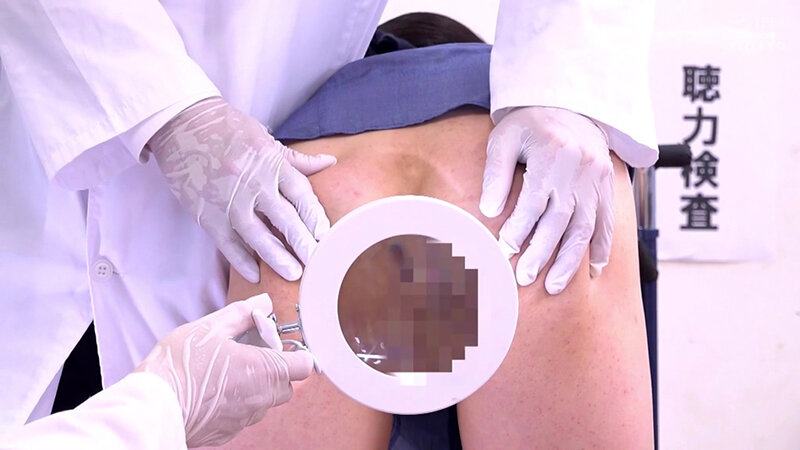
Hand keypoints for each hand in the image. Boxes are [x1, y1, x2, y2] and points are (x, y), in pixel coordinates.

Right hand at [135, 294, 313, 447]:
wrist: (154, 405)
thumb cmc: (181, 365)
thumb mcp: (211, 328)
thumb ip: (243, 314)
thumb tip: (263, 302)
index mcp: (265, 370)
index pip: (305, 365)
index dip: (296, 352)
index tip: (277, 343)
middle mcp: (261, 398)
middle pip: (287, 385)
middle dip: (275, 369)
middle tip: (249, 354)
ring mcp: (245, 419)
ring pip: (265, 401)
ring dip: (256, 386)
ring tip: (227, 371)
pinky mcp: (228, 432)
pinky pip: (244, 415)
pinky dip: (237, 402)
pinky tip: (215, 389)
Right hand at [148, 97, 335, 282]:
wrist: (180, 123)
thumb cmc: (227, 128)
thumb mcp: (265, 138)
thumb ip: (296, 159)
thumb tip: (330, 162)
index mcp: (270, 162)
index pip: (300, 194)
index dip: (314, 216)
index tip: (324, 235)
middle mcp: (252, 182)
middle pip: (283, 218)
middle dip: (302, 242)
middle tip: (317, 262)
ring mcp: (228, 199)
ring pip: (256, 235)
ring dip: (276, 257)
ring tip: (293, 273)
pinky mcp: (206, 212)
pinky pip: (227, 242)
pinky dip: (241, 260)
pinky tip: (255, 275)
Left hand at [479, 107, 613, 293]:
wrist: (568, 104)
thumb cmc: (529, 123)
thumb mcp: (504, 138)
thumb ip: (496, 173)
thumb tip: (488, 211)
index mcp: (554, 152)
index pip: (534, 200)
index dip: (519, 228)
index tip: (504, 250)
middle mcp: (580, 167)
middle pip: (561, 219)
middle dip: (542, 252)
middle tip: (525, 278)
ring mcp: (598, 177)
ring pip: (586, 226)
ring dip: (571, 259)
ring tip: (554, 285)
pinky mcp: (607, 185)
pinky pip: (607, 220)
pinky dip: (601, 246)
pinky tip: (592, 269)